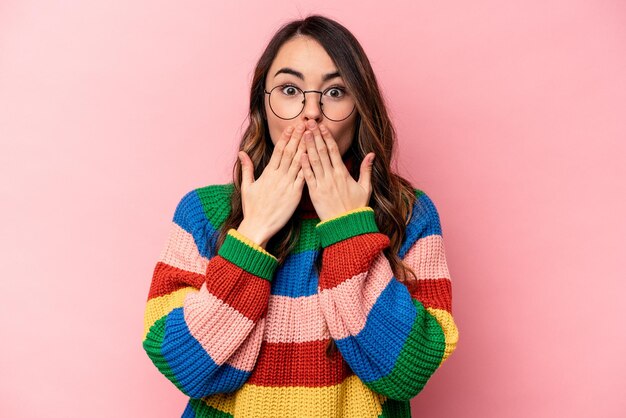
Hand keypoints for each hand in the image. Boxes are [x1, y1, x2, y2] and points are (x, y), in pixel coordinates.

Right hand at [237, 123, 306, 246]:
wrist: (258, 226)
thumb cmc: (252, 209)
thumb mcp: (247, 186)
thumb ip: (246, 168)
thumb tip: (241, 153)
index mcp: (267, 173)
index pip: (278, 150)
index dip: (286, 137)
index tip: (292, 126)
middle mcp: (278, 176)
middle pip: (290, 152)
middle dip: (298, 137)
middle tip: (305, 123)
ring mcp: (287, 185)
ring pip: (298, 161)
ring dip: (305, 147)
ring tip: (312, 135)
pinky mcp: (295, 195)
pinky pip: (303, 177)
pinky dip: (308, 166)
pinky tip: (314, 156)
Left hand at [301, 121, 374, 221]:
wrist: (346, 225)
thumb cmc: (356, 207)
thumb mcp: (365, 187)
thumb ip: (366, 169)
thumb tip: (371, 154)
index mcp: (343, 173)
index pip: (334, 150)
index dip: (327, 137)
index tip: (322, 125)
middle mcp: (332, 176)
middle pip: (322, 152)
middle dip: (315, 136)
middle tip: (309, 123)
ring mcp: (322, 184)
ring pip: (314, 161)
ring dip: (308, 146)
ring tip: (303, 133)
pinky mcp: (314, 193)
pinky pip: (308, 177)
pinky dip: (304, 165)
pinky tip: (299, 154)